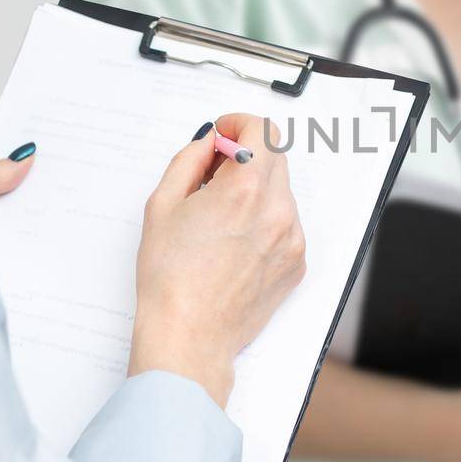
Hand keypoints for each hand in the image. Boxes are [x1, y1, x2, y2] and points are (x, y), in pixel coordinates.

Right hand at [131, 115, 306, 407]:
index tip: (223, 136)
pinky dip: (264, 222)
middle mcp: (278, 208)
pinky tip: (234, 246)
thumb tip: (210, 142)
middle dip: (245, 156)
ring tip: (220, 221)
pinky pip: (286, 224)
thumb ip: (190, 159)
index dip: (239, 125)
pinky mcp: (297, 261)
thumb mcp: (163, 204)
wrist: (190, 336)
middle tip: (212, 178)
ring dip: (255, 191)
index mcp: (245, 187)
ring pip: (281, 191)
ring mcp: (293, 237)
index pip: (263, 128)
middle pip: (275, 156)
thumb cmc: (170, 277)